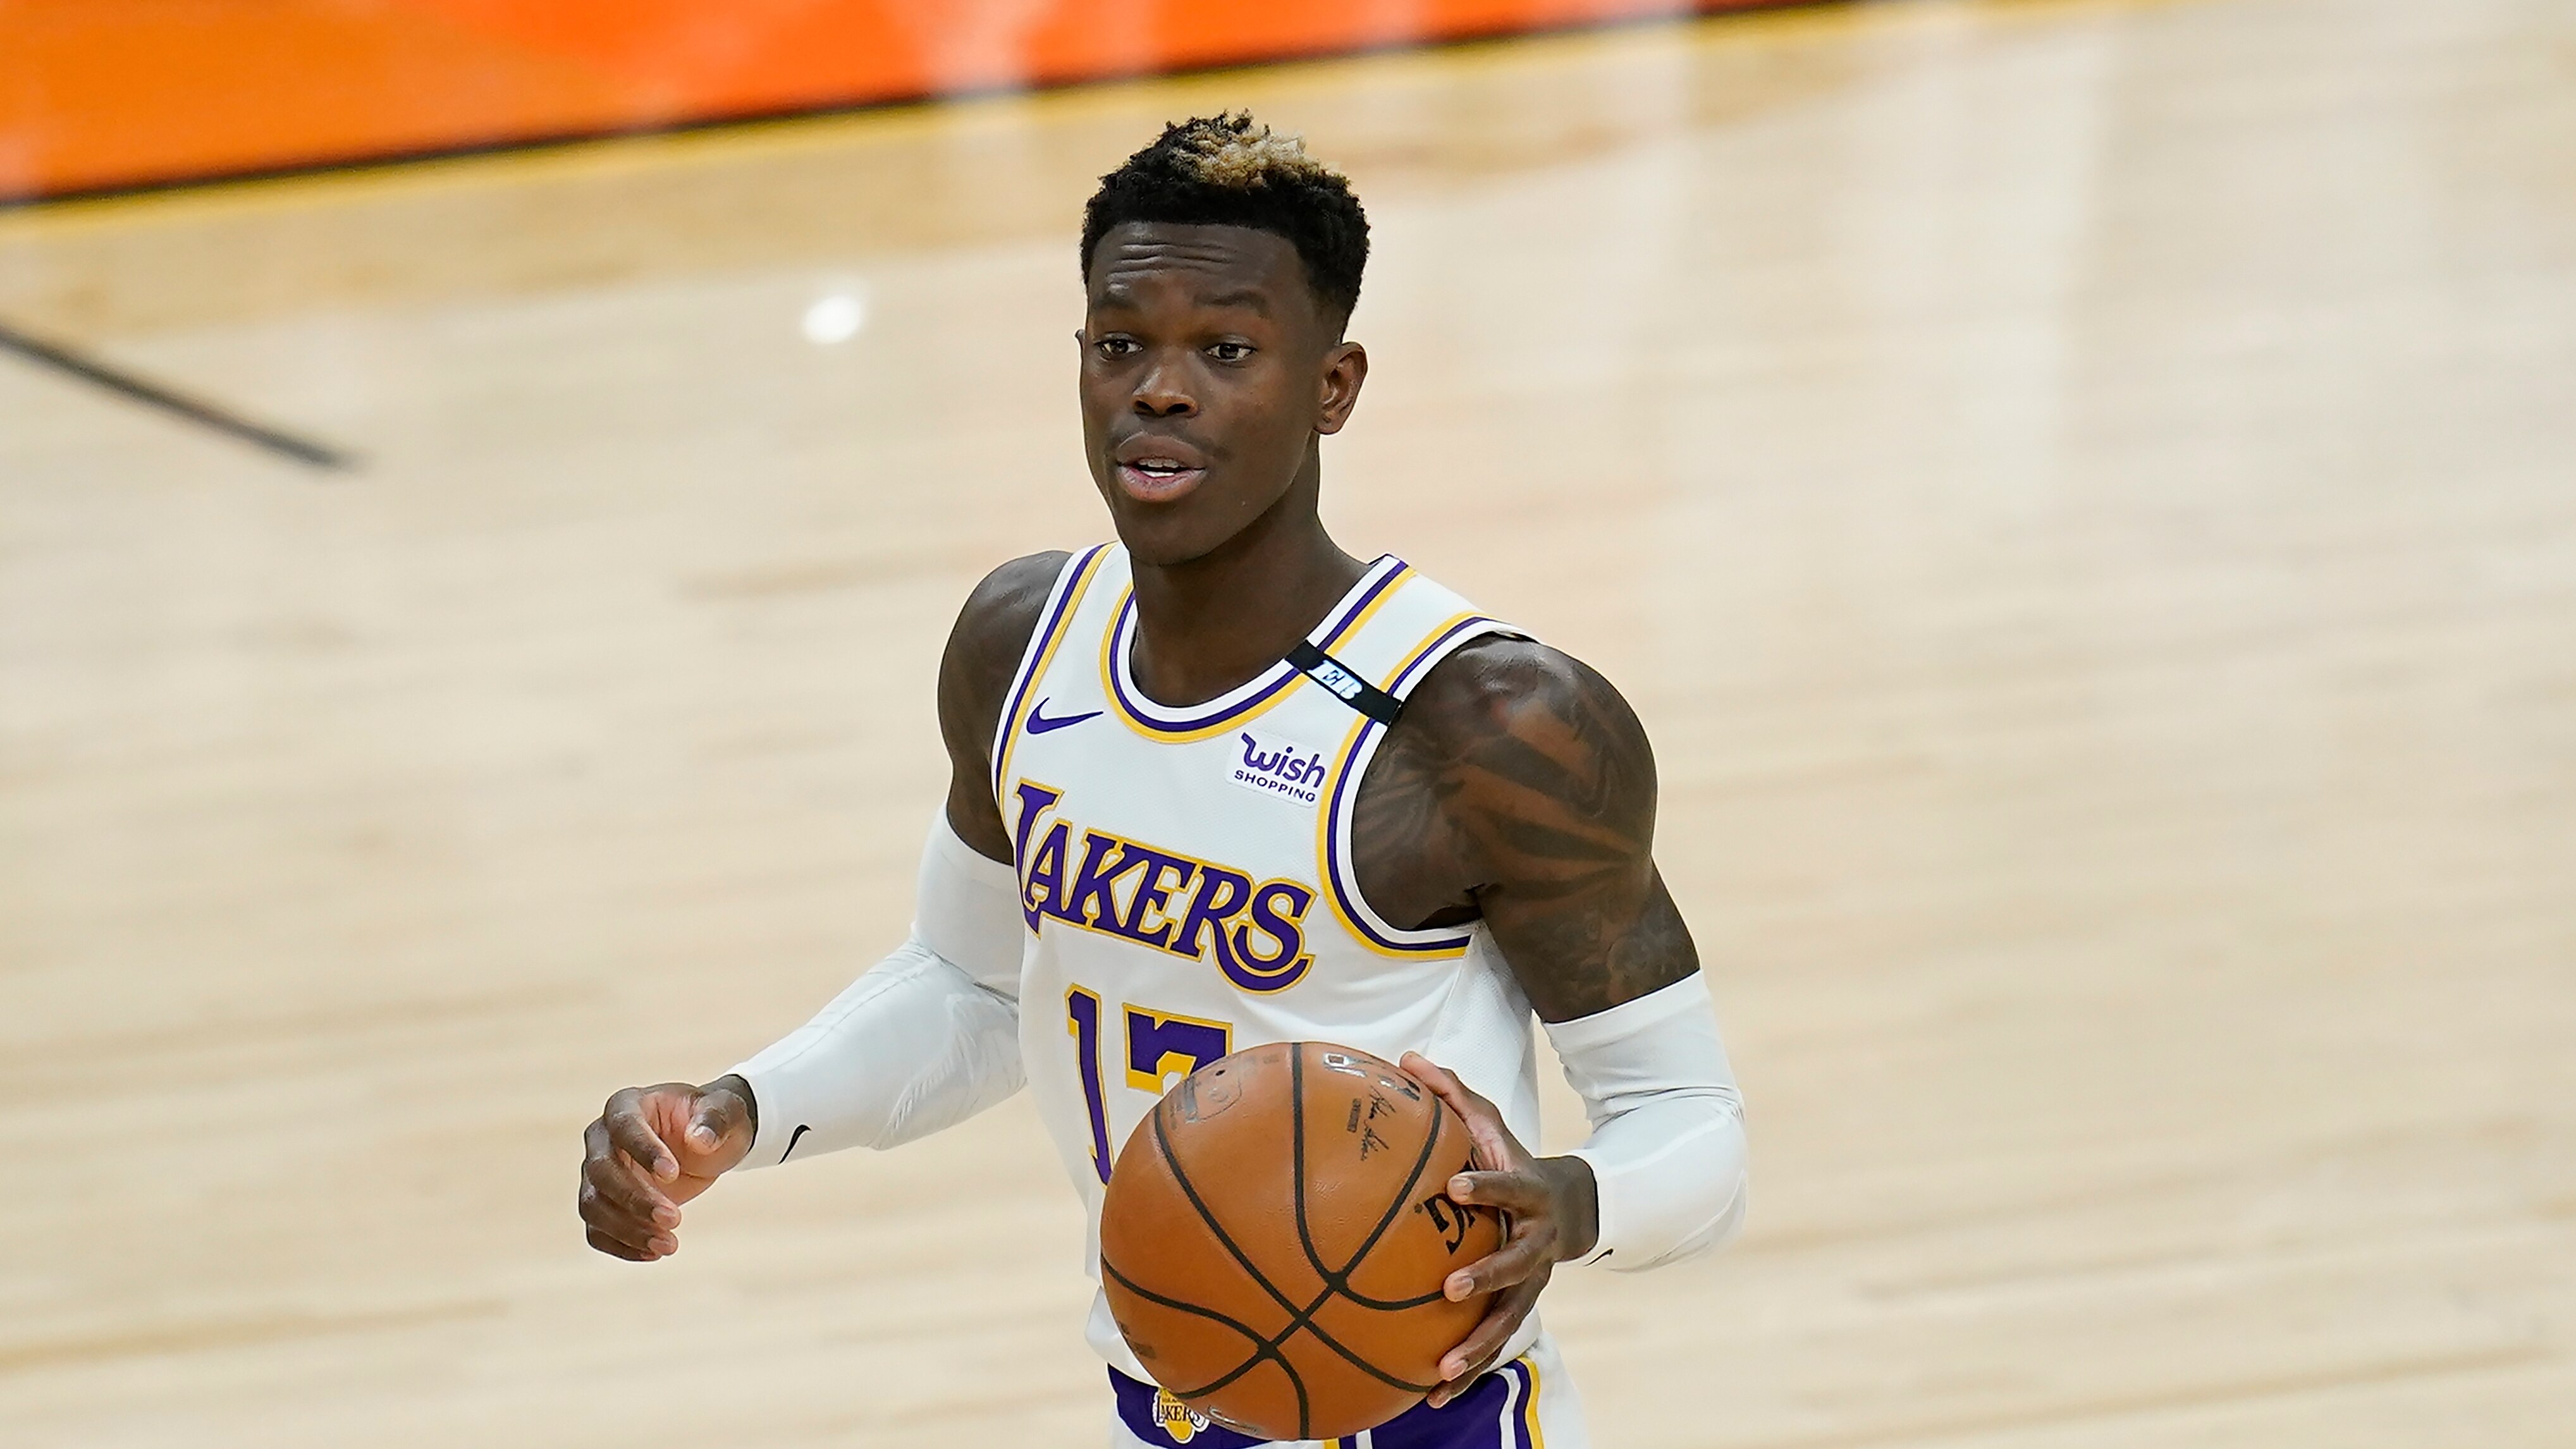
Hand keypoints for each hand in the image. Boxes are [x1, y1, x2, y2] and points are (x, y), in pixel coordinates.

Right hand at [577, 1076, 754, 1261]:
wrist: (704, 1142)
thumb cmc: (712, 1121)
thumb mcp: (725, 1111)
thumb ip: (715, 1120)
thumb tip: (700, 1140)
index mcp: (627, 1105)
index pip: (624, 1127)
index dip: (644, 1151)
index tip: (673, 1174)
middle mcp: (602, 1137)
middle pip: (601, 1170)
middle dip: (635, 1199)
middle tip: (676, 1218)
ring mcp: (596, 1172)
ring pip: (593, 1204)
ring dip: (628, 1229)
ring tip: (669, 1245)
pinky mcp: (602, 1203)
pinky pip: (597, 1230)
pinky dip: (621, 1246)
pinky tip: (653, 1253)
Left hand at [1401, 1053, 1598, 1407]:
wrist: (1573, 1207)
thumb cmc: (1514, 1159)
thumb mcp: (1491, 1125)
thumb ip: (1452, 1093)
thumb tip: (1407, 1057)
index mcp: (1526, 1193)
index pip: (1507, 1186)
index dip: (1485, 1186)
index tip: (1454, 1186)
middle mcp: (1536, 1243)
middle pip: (1516, 1264)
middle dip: (1487, 1276)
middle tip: (1450, 1289)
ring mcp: (1533, 1281)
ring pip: (1509, 1319)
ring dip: (1477, 1346)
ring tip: (1442, 1369)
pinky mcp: (1522, 1309)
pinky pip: (1495, 1344)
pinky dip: (1466, 1372)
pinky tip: (1430, 1399)